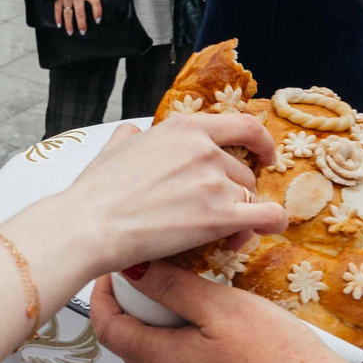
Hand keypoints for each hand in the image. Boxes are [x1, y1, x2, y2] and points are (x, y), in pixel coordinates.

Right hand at [52, 113, 283, 265]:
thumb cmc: (97, 192)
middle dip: (237, 195)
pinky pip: (266, 216)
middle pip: (243, 172)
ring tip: (224, 235)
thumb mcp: (114, 147)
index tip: (262, 154)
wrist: (90, 225)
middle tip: (222, 216)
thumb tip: (131, 133)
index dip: (259, 141)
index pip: (241, 126)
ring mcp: (213, 182)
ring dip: (242, 216)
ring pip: (249, 198)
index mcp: (183, 129)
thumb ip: (131, 136)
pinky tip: (268, 229)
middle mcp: (204, 150)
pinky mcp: (218, 216)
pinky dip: (272, 222)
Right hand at [54, 0, 102, 33]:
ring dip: (69, 25)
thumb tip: (93, 1)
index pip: (95, 2)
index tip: (98, 21)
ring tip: (70, 32)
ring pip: (68, 14)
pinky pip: (58, 9)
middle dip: (82, 24)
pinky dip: (58, 18)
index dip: (97, 12)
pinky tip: (59, 25)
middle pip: (81, 13)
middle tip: (83, 32)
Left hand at [94, 262, 353, 362]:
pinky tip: (216, 330)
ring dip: (162, 328)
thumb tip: (132, 270)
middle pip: (131, 344)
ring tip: (192, 298)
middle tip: (158, 277)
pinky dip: (186, 347)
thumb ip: (172, 288)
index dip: (103, 297)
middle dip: (135, 308)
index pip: (108, 329)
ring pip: (160, 359)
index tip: (115, 272)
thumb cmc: (278, 360)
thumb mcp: (223, 308)